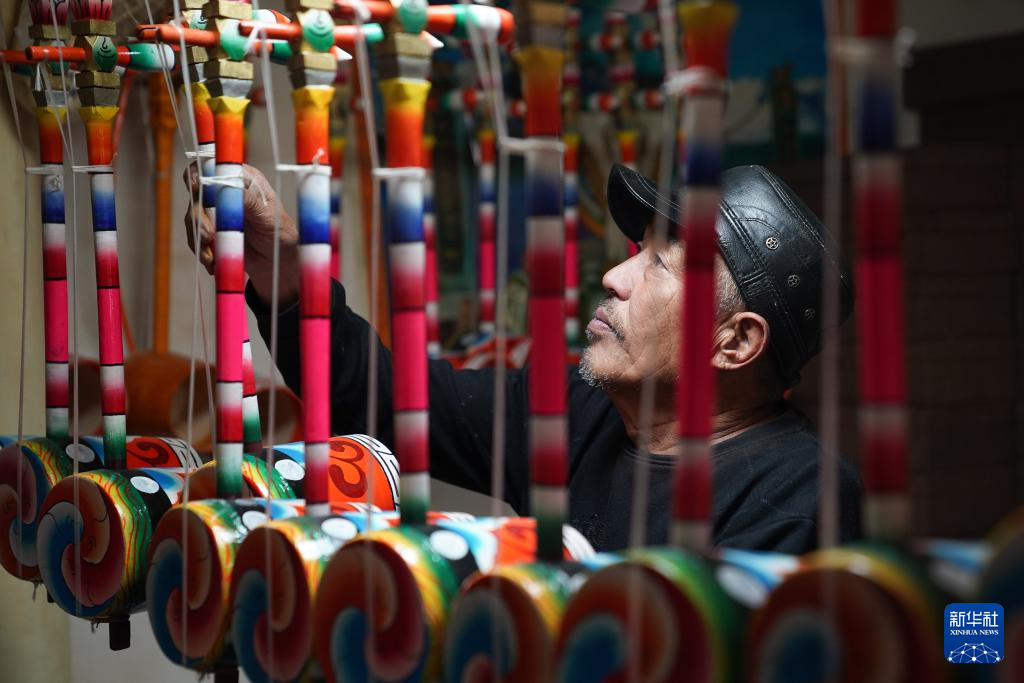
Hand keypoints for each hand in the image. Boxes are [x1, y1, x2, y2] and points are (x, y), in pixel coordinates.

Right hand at [182, 162, 299, 306]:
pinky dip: (203, 254)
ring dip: (200, 241)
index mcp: (241, 179)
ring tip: (213, 259)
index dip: (197, 174)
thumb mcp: (269, 216)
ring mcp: (215, 213)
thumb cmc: (281, 233)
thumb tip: (229, 183)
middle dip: (198, 218)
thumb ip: (249, 199)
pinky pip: (196, 240)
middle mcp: (225, 192)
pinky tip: (215, 265)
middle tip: (208, 237)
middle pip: (196, 196)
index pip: (210, 166)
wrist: (279, 262)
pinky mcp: (211, 233)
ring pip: (193, 221)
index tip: (197, 189)